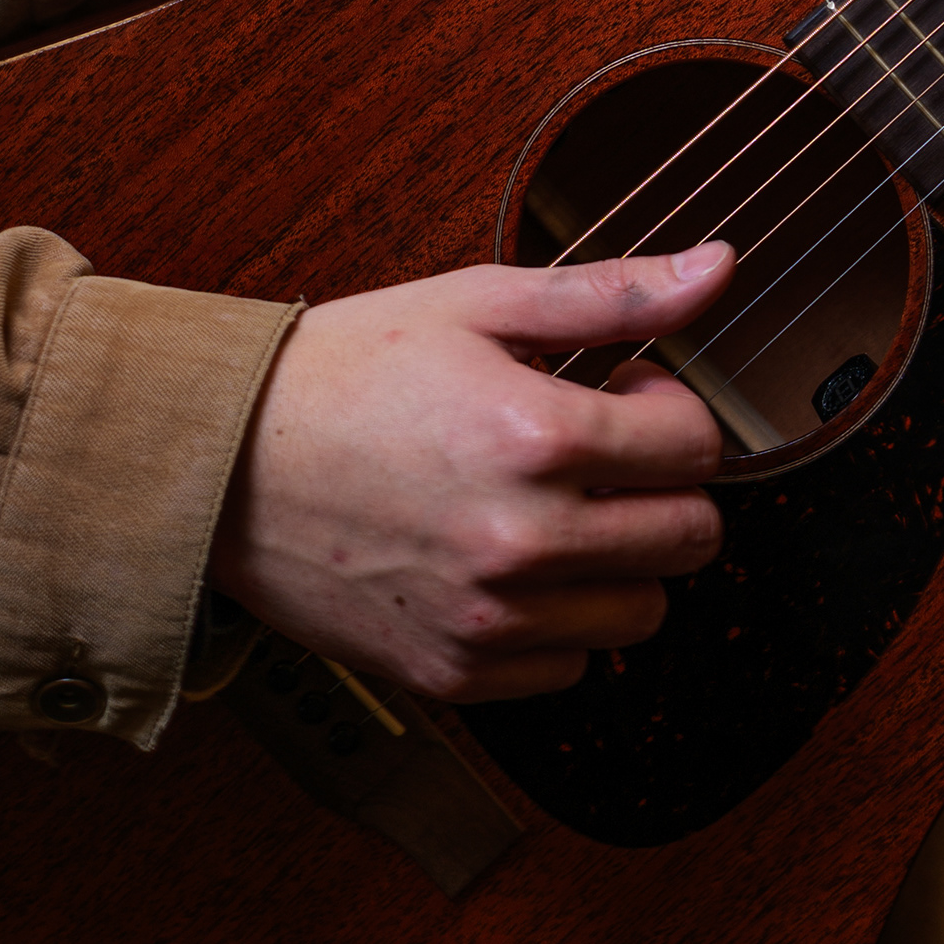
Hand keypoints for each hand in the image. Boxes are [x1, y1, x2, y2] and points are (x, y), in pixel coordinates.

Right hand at [207, 243, 734, 702]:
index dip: (670, 408)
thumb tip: (719, 267)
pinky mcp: (454, 676)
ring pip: (641, 614)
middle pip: (689, 538)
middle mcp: (521, 541)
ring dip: (618, 559)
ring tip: (552, 506)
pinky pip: (569, 669)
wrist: (224, 463)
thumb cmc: (349, 370)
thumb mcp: (481, 302)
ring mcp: (488, 620)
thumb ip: (613, 292)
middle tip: (598, 451)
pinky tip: (508, 561)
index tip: (624, 394)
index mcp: (536, 436)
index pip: (697, 447)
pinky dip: (557, 621)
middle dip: (662, 486)